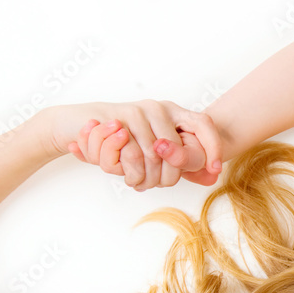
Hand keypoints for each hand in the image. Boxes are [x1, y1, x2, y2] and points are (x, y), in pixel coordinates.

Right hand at [57, 100, 221, 189]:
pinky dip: (131, 173)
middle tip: (152, 184)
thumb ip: (180, 162)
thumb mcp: (155, 152)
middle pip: (180, 150)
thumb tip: (210, 177)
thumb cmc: (121, 141)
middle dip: (169, 177)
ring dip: (147, 178)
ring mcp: (139, 111)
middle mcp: (159, 107)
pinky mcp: (117, 118)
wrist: (78, 124)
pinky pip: (133, 155)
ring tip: (137, 182)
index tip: (215, 171)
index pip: (204, 124)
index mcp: (173, 112)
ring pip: (157, 156)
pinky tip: (129, 178)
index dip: (214, 147)